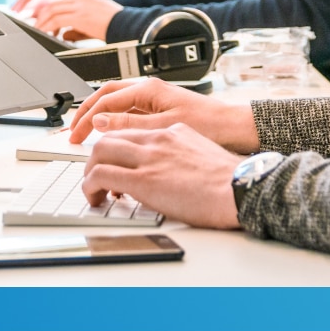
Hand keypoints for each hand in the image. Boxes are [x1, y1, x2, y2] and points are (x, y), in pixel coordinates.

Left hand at [26, 0, 121, 40]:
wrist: (130, 26)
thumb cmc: (117, 26)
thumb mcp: (94, 23)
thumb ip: (77, 28)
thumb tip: (64, 35)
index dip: (44, 1)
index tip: (36, 12)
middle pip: (51, 2)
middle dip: (37, 13)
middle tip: (30, 24)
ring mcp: (81, 6)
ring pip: (51, 10)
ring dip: (41, 22)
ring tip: (37, 32)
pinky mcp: (81, 16)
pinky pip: (57, 21)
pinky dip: (48, 28)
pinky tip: (47, 35)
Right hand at [69, 77, 260, 153]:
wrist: (235, 127)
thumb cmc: (209, 124)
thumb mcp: (164, 127)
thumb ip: (130, 124)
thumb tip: (100, 122)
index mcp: (148, 89)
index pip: (105, 101)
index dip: (86, 119)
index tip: (74, 136)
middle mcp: (149, 89)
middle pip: (106, 96)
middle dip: (86, 112)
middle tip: (72, 132)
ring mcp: (154, 98)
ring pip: (116, 103)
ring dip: (99, 116)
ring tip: (86, 133)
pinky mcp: (160, 109)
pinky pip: (128, 111)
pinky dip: (114, 121)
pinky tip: (111, 136)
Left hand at [82, 124, 242, 229]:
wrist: (239, 188)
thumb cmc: (229, 181)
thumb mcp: (202, 154)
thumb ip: (180, 155)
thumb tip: (170, 173)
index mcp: (173, 132)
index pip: (132, 132)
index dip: (116, 149)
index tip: (113, 163)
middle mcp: (158, 139)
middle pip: (110, 137)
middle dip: (95, 157)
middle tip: (95, 175)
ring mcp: (149, 158)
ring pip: (100, 152)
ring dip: (90, 172)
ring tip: (93, 190)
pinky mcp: (143, 179)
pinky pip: (101, 175)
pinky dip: (90, 186)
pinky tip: (95, 198)